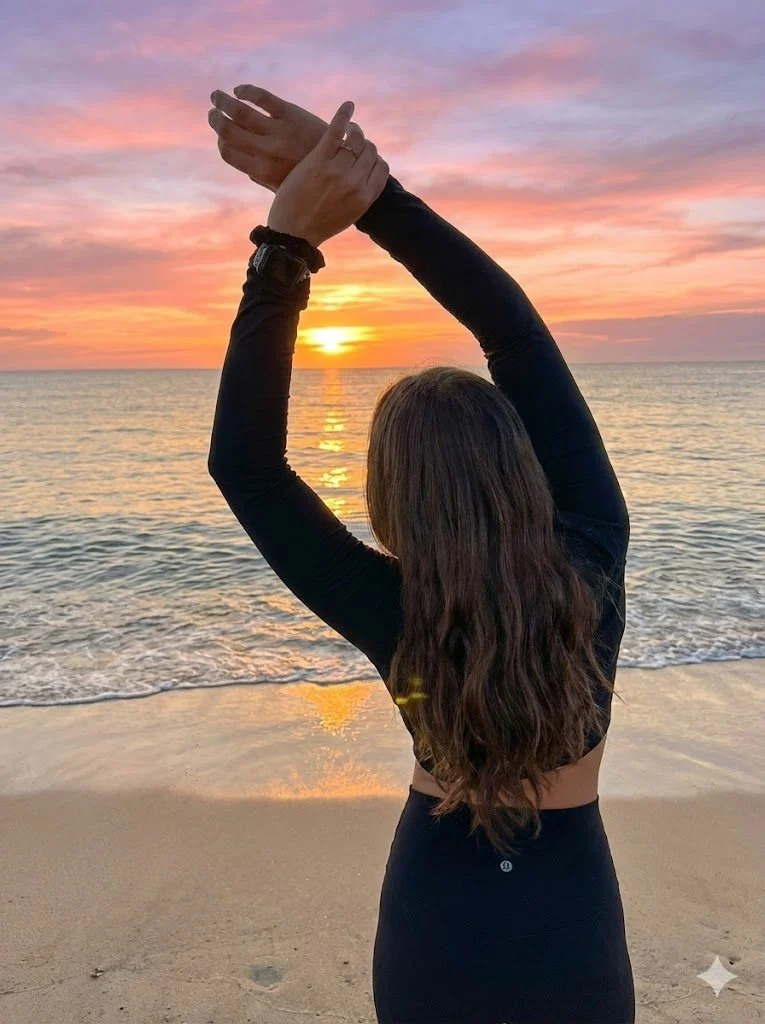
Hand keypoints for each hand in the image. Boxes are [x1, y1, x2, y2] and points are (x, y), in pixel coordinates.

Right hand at [208, 85, 330, 192]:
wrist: (344, 170)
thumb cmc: (313, 181)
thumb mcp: (284, 186)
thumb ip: (264, 177)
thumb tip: (247, 168)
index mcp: (261, 171)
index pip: (228, 152)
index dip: (221, 142)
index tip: (222, 136)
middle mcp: (266, 151)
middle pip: (228, 131)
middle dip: (216, 120)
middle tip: (212, 111)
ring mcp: (278, 131)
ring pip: (239, 111)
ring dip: (223, 101)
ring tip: (216, 96)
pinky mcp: (291, 114)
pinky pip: (260, 97)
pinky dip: (246, 90)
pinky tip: (239, 89)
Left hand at [265, 100, 388, 247]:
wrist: (292, 235)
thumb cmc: (317, 227)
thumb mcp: (347, 215)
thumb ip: (359, 195)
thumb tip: (365, 178)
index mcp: (365, 197)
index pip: (382, 168)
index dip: (374, 160)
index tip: (365, 157)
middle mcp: (355, 183)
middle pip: (369, 151)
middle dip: (364, 145)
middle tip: (354, 140)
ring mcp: (337, 170)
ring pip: (355, 140)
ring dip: (354, 131)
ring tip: (348, 128)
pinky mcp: (318, 160)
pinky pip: (335, 131)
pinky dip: (343, 115)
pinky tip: (348, 106)